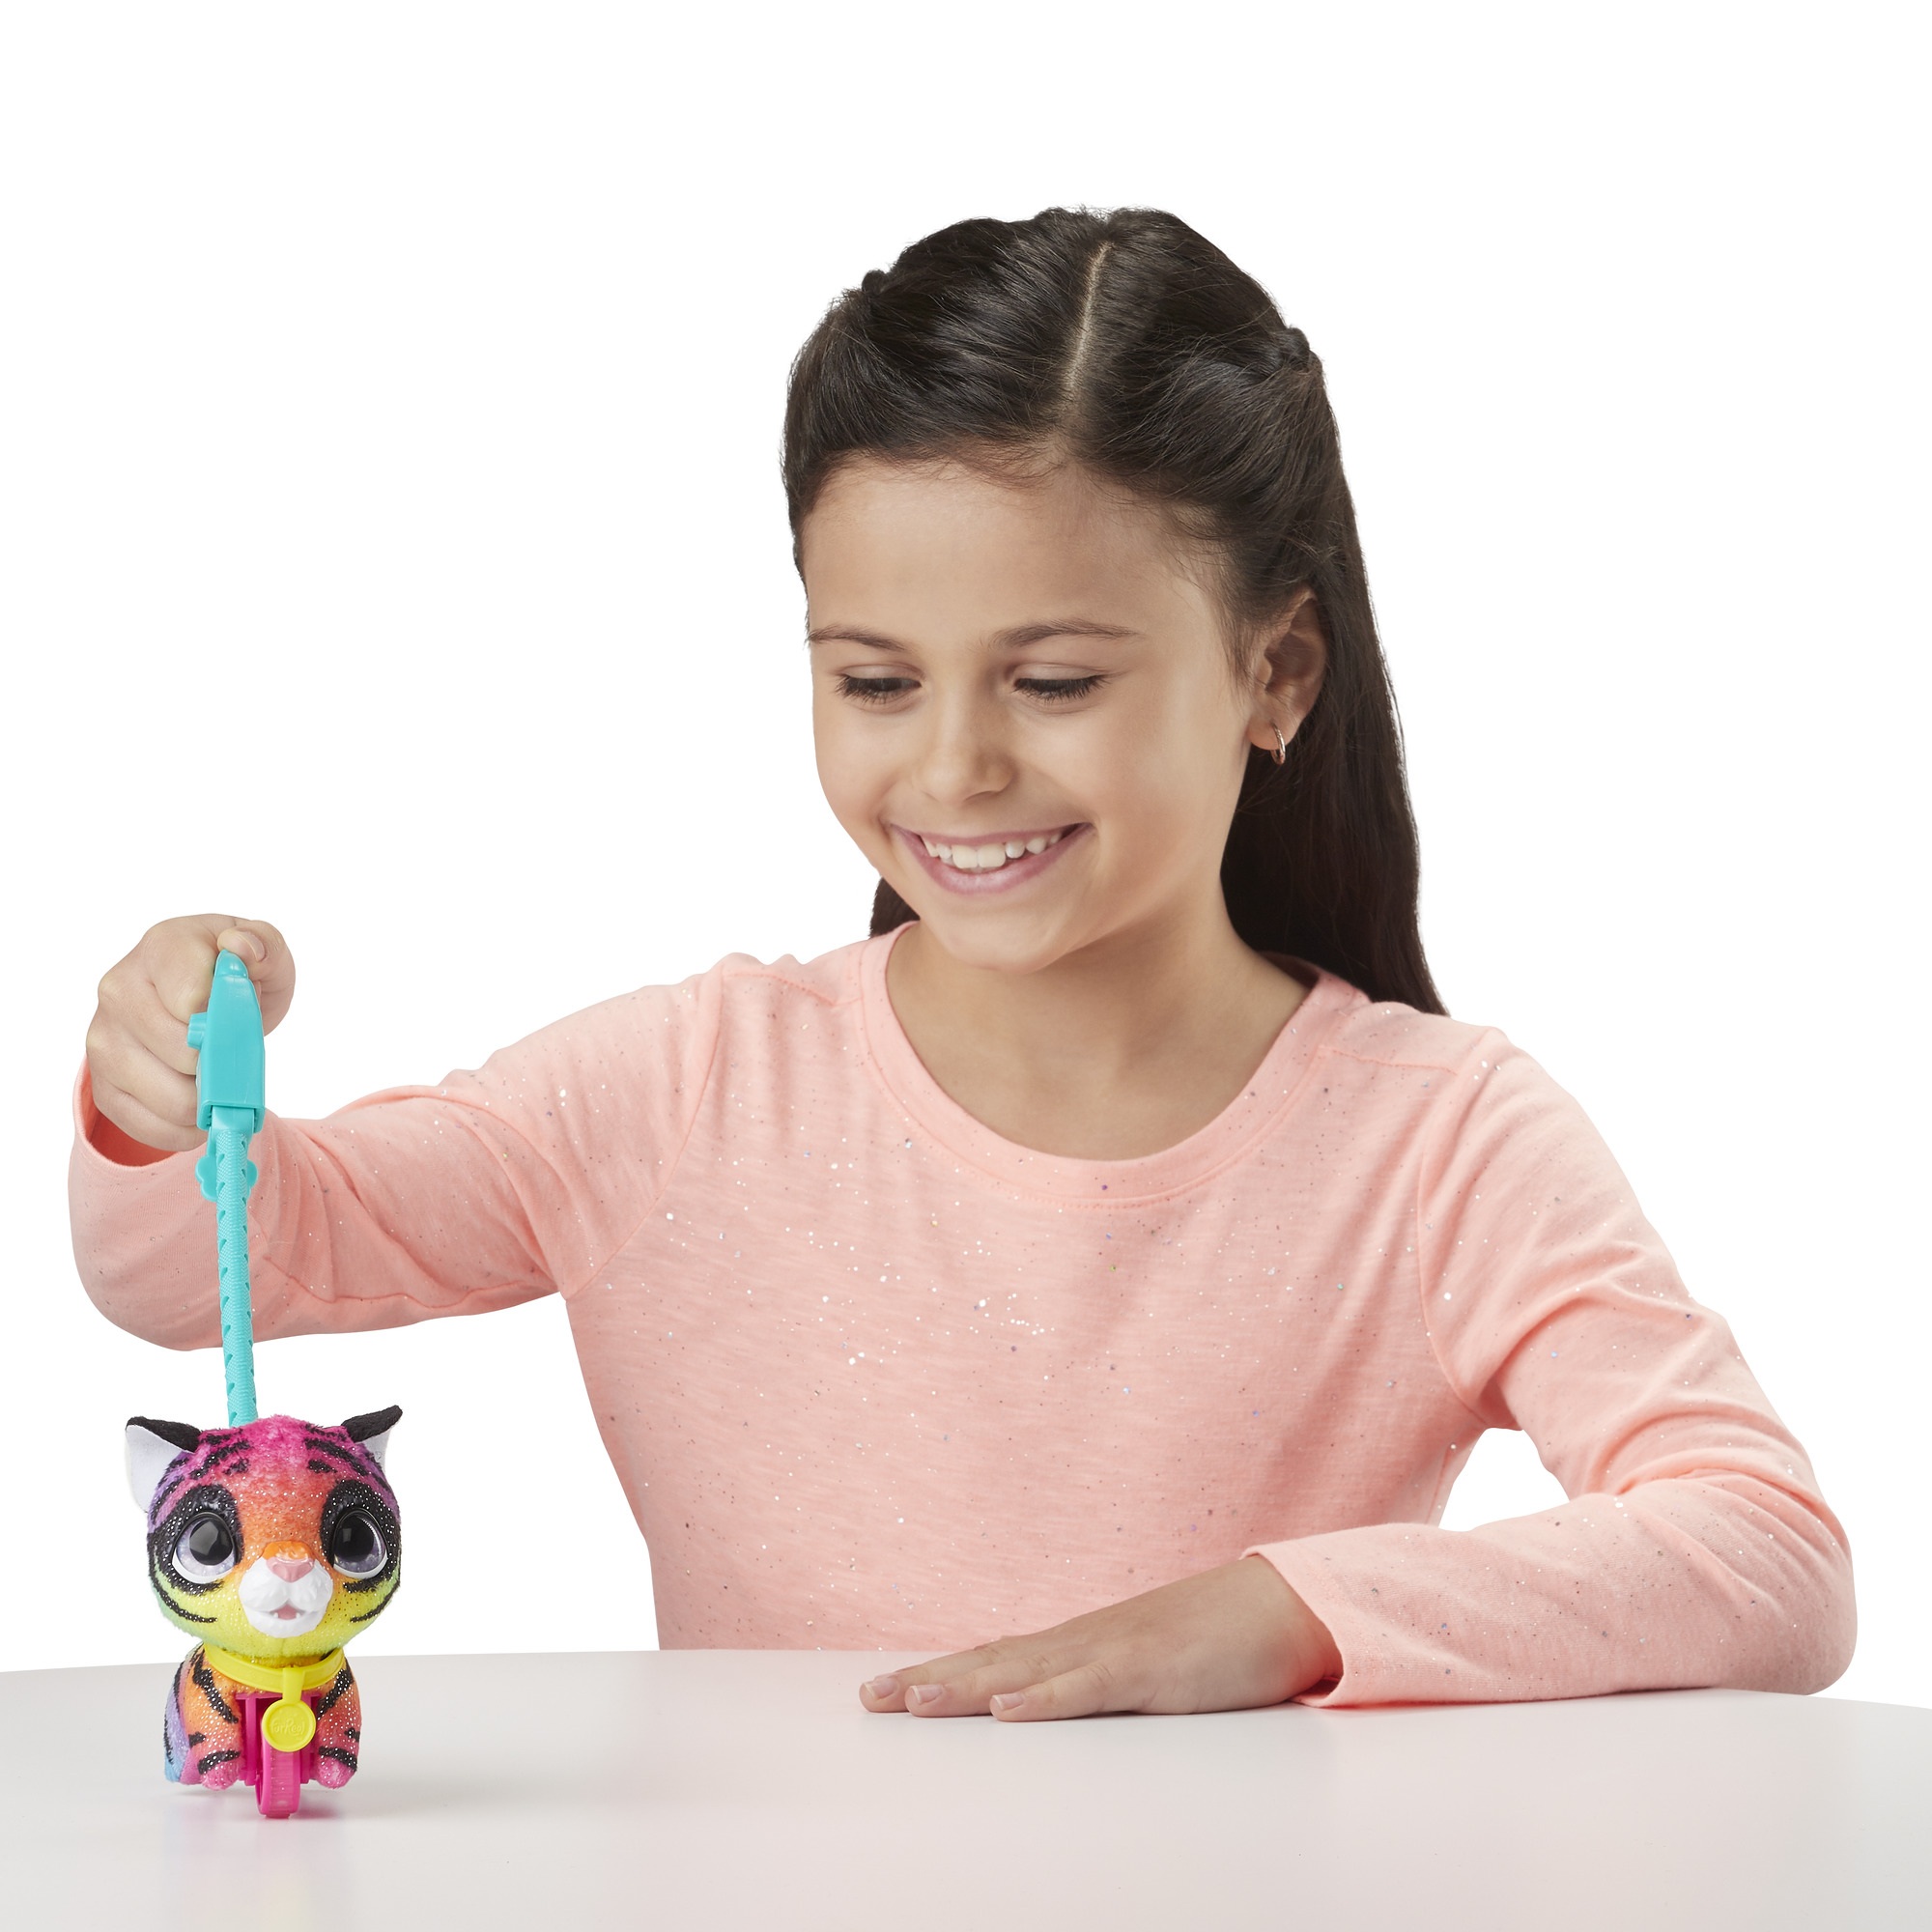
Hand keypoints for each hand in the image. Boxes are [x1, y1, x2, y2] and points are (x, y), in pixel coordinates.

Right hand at [86, 916, 294, 1153]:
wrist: (193, 999)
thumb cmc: (230, 975)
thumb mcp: (263, 950)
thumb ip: (263, 943)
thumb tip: (241, 948)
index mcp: (162, 948)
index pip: (191, 998)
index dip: (226, 1022)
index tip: (240, 1023)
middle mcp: (120, 990)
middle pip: (183, 1056)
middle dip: (225, 1066)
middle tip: (238, 1058)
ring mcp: (104, 1040)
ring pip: (171, 1099)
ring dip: (210, 1103)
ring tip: (222, 1083)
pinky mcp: (102, 1085)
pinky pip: (151, 1127)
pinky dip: (187, 1130)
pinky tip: (201, 1109)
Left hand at [858, 1554, 1341, 1722]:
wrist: (1286, 1605)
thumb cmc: (1221, 1640)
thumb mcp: (1150, 1671)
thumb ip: (1103, 1687)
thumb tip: (1056, 1708)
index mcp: (1083, 1645)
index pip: (996, 1659)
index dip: (940, 1673)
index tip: (886, 1688)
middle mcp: (1086, 1641)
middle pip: (994, 1663)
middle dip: (930, 1681)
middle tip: (867, 1698)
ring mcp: (1117, 1652)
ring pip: (1028, 1673)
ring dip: (966, 1688)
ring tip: (911, 1702)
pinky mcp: (1154, 1671)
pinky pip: (1092, 1688)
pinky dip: (1047, 1700)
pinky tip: (1008, 1711)